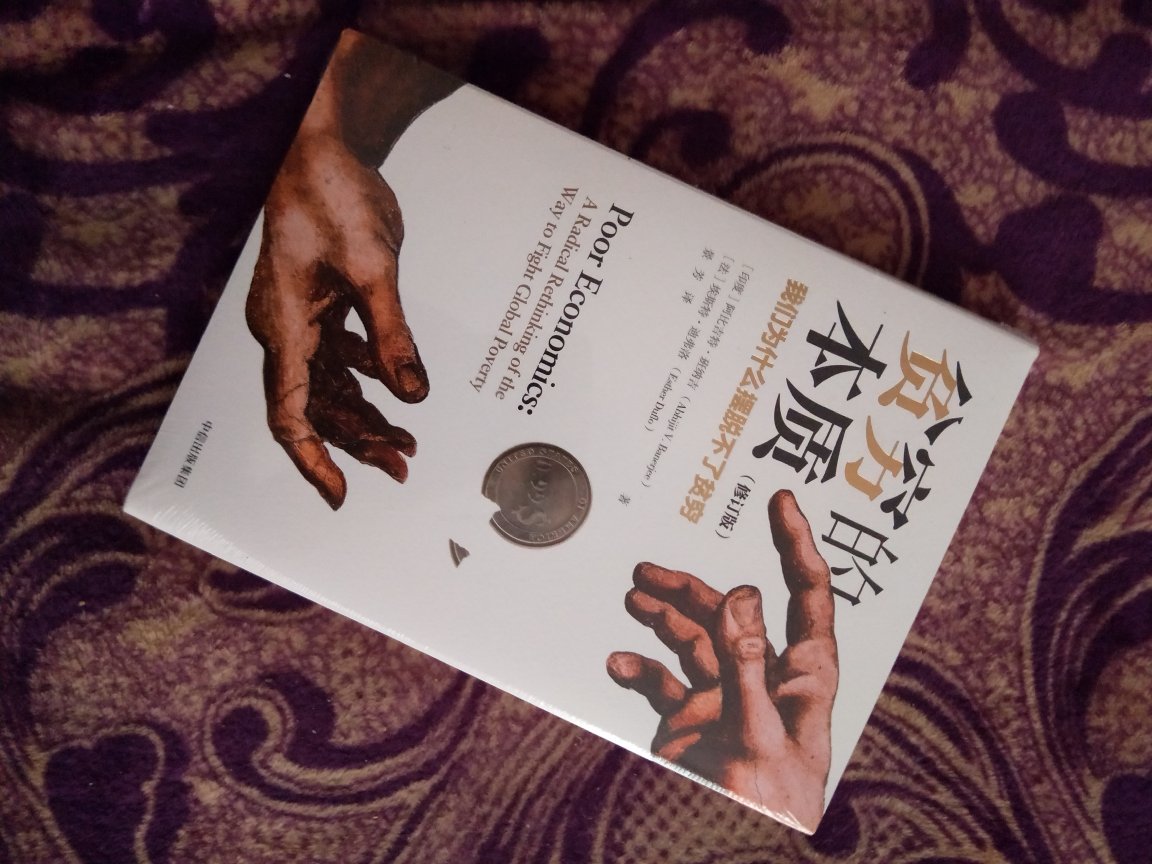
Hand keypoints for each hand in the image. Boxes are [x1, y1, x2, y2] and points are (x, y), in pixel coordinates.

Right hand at [246, 132, 427, 508]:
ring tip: (407, 443)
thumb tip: (414, 395)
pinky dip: (369, 378)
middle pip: (316, 407)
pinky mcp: (320, 305)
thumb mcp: (373, 269)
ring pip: (331, 386)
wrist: (322, 149)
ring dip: (366, 414)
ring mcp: (301, 319)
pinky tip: (398, 389)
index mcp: (284, 327)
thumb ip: (392, 336)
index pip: (290, 413)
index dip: (312, 460)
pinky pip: (341, 357)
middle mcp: (285, 330)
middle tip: (404, 465)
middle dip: (357, 441)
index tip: (340, 496)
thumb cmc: (334, 197)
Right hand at [606, 490, 837, 831]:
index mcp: (803, 675)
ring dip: (663, 615)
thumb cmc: (769, 807)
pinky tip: (619, 662)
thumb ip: (746, 664)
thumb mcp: (758, 735)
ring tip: (635, 593)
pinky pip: (661, 682)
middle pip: (730, 611)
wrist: (730, 852)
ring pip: (692, 638)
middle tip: (652, 567)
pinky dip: (639, 667)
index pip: (808, 595)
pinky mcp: (691, 721)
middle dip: (692, 586)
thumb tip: (739, 595)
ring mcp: (724, 697)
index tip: (782, 503)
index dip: (796, 546)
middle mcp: (763, 677)